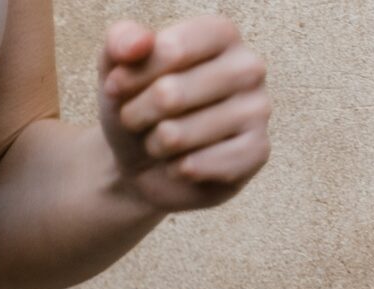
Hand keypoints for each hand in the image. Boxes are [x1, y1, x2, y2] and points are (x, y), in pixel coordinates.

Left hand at [100, 16, 270, 211]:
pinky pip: (198, 166)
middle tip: (134, 120)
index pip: (170, 50)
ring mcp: (258, 110)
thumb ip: (120, 41)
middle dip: (137, 114)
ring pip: (178, 135)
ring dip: (154, 145)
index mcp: (221, 33)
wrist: (147, 164)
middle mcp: (248, 67)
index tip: (115, 88)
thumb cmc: (139, 105)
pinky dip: (176, 170)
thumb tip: (142, 43)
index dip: (131, 76)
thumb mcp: (118, 68)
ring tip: (158, 142)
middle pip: (169, 94)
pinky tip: (180, 165)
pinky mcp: (257, 152)